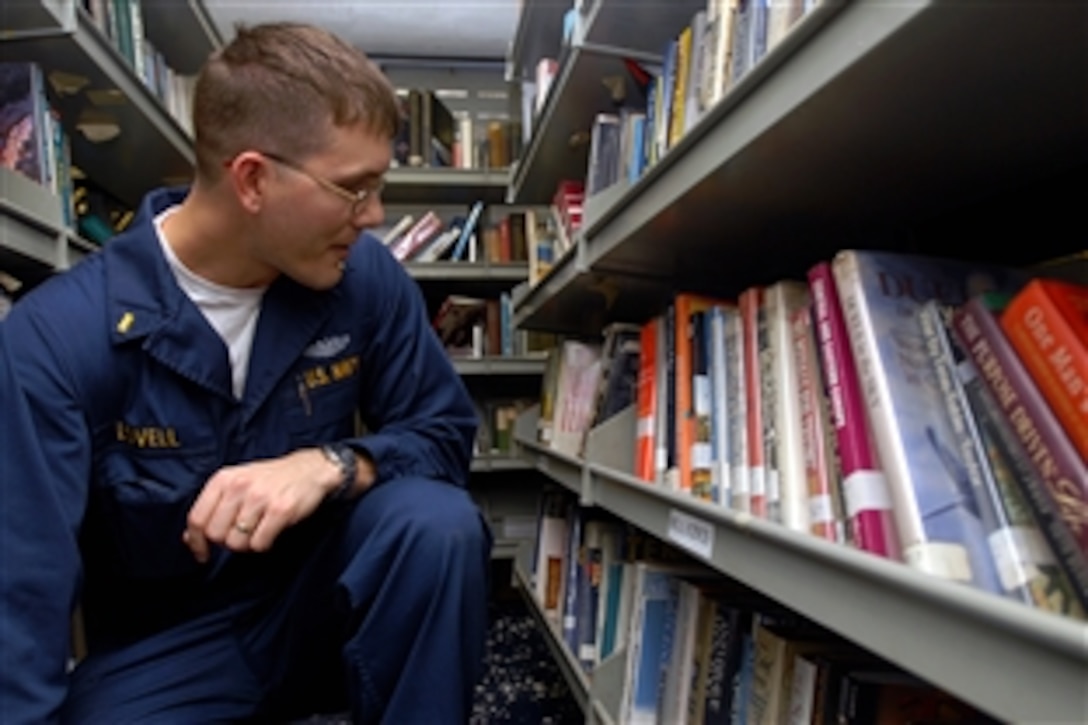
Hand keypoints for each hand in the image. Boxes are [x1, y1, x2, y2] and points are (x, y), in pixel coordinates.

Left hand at [182, 448, 341, 561]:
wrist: (310, 469)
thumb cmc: (271, 479)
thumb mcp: (236, 483)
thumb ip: (213, 507)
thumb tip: (189, 538)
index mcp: (223, 479)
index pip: (197, 518)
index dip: (196, 542)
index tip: (202, 554)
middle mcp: (239, 486)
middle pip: (216, 534)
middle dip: (227, 541)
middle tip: (242, 534)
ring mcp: (260, 498)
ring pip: (237, 542)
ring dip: (247, 544)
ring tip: (258, 530)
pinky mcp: (280, 510)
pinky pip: (259, 544)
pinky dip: (264, 544)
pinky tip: (270, 532)